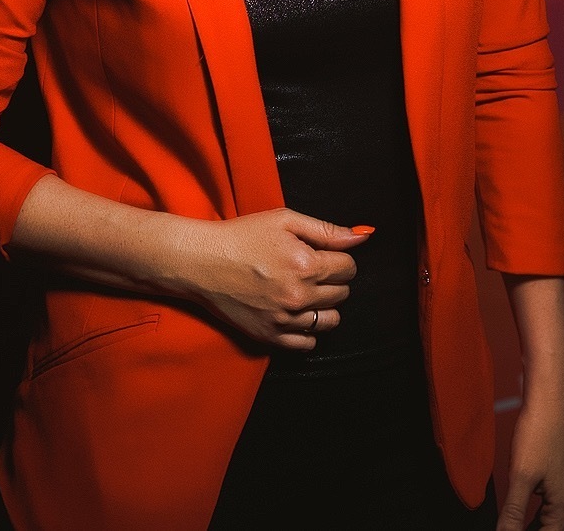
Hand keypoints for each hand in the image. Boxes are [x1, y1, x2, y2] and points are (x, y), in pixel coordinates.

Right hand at [173, 209, 371, 349]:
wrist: (201, 262)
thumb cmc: (240, 236)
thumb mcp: (284, 220)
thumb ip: (327, 230)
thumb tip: (362, 237)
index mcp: (305, 264)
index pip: (348, 268)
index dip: (339, 258)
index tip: (323, 256)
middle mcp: (298, 295)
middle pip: (342, 293)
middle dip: (332, 280)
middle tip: (309, 270)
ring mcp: (284, 319)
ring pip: (330, 320)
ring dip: (324, 305)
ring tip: (304, 291)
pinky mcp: (270, 336)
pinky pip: (308, 343)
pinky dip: (307, 330)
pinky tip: (295, 312)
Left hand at [497, 395, 563, 529]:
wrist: (550, 403)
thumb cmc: (538, 435)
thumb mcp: (521, 477)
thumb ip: (513, 512)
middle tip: (506, 530)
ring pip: (550, 521)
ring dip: (532, 528)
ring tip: (511, 527)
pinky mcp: (562, 480)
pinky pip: (550, 507)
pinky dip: (536, 516)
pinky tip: (520, 516)